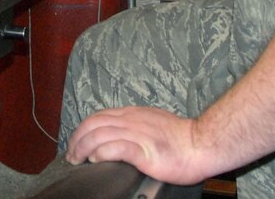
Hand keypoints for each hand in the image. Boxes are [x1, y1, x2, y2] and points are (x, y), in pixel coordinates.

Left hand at [64, 106, 210, 185]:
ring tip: (77, 159)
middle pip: (93, 124)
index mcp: (133, 114)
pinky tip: (96, 159)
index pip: (99, 116)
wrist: (202, 144)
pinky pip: (116, 147)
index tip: (76, 143)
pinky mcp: (144, 150)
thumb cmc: (182, 138)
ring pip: (100, 135)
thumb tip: (119, 137)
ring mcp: (137, 134)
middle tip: (71, 155)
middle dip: (77, 139)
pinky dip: (101, 152)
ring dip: (83, 147)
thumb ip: (135, 126)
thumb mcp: (153, 122)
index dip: (83, 129)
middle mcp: (132, 120)